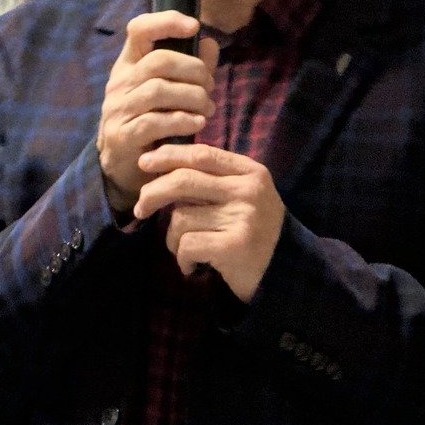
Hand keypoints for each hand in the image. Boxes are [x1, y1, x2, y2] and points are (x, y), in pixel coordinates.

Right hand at [97, 12, 218, 213]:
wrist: (122, 164)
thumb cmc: (150, 120)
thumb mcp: (169, 91)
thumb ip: (191, 68)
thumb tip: (210, 43)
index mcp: (129, 64)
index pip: (139, 29)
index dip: (166, 21)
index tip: (193, 26)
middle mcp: (119, 82)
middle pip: (158, 61)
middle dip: (194, 71)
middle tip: (210, 87)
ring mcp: (117, 109)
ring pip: (158, 90)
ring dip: (192, 98)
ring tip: (207, 109)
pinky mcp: (122, 135)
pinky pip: (154, 122)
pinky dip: (182, 121)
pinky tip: (197, 124)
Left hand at [134, 143, 284, 301]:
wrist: (284, 270)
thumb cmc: (252, 230)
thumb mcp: (240, 196)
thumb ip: (210, 179)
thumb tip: (157, 166)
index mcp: (250, 172)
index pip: (201, 154)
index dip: (168, 156)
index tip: (144, 163)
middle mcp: (248, 191)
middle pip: (184, 181)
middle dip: (153, 194)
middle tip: (140, 209)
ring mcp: (243, 218)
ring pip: (181, 218)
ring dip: (173, 238)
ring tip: (187, 250)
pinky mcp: (235, 246)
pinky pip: (187, 245)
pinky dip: (182, 258)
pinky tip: (193, 266)